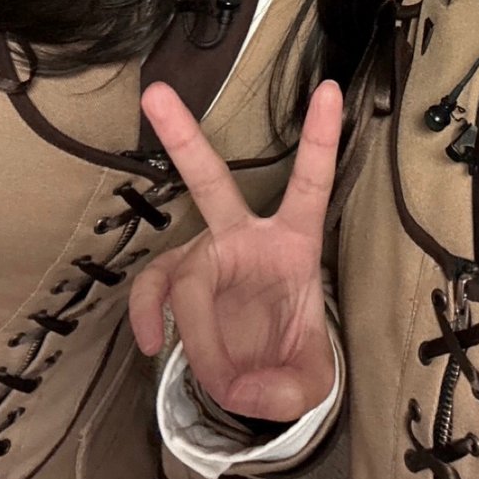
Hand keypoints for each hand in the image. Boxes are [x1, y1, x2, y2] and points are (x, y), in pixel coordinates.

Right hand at [128, 81, 342, 422]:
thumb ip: (293, 388)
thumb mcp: (312, 379)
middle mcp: (246, 237)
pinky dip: (147, 318)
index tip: (331, 90)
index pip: (312, 183)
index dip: (322, 138)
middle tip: (156, 94)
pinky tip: (152, 344)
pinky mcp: (179, 284)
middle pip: (211, 182)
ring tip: (218, 375)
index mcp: (295, 241)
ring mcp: (207, 257)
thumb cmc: (292, 356)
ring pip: (184, 271)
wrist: (262, 377)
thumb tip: (248, 389)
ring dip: (196, 329)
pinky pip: (154, 292)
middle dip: (184, 138)